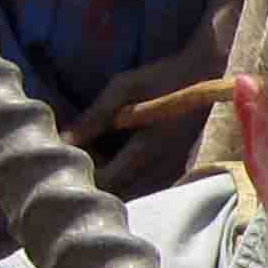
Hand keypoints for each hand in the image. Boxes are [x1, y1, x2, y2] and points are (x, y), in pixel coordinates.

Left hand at [66, 51, 211, 197]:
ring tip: (104, 158)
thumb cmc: (160, 78)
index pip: (108, 182)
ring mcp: (174, 171)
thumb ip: (94, 117)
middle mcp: (163, 168)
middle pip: (121, 194)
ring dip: (117, 183)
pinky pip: (151, 187)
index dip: (86, 176)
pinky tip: (126, 159)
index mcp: (147, 150)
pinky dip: (134, 180)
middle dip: (99, 183)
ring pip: (136, 194)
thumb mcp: (122, 89)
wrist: (204, 74)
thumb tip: (63, 140)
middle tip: (85, 160)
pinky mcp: (181, 169)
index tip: (74, 159)